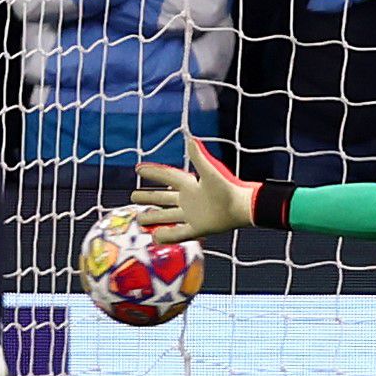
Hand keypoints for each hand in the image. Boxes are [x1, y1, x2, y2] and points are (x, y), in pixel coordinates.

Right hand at [133, 138, 257, 244]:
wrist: (242, 207)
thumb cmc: (228, 187)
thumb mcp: (210, 171)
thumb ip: (198, 157)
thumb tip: (189, 138)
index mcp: (191, 185)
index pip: (167, 177)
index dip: (153, 172)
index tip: (138, 168)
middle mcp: (190, 199)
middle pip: (164, 197)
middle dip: (149, 196)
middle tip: (133, 195)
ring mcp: (193, 214)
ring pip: (168, 216)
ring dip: (154, 217)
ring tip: (139, 218)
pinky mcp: (198, 228)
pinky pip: (178, 233)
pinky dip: (167, 235)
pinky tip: (154, 237)